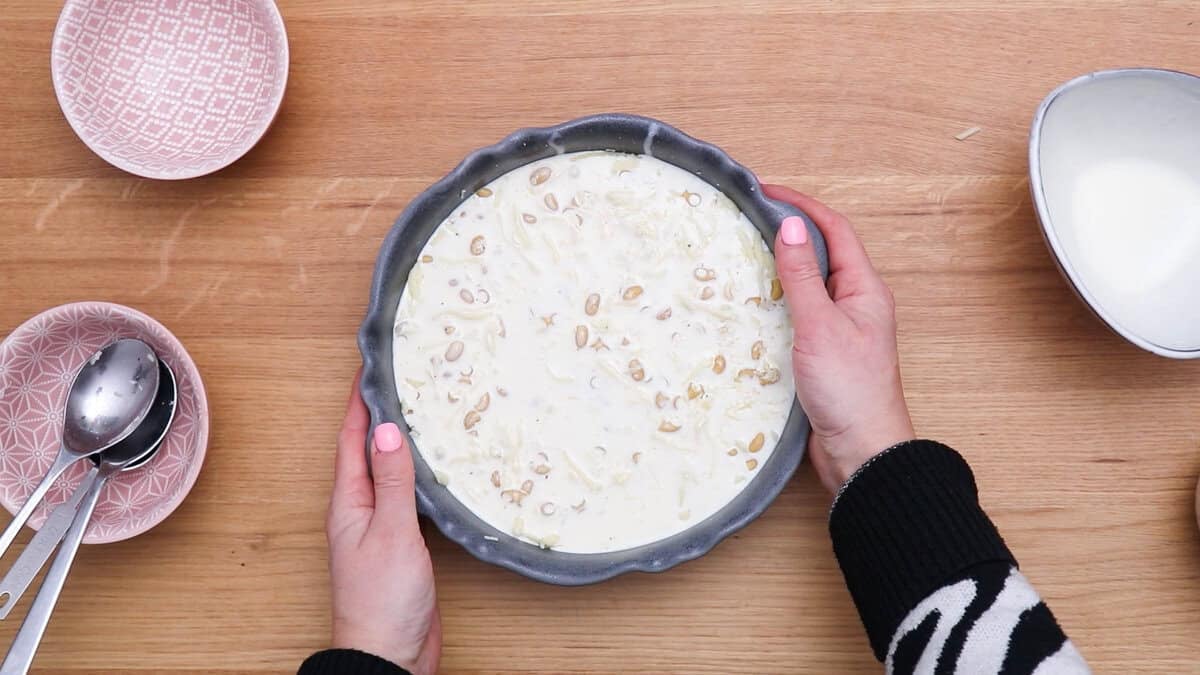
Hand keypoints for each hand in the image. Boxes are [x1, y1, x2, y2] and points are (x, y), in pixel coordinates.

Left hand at [326, 372, 440, 673]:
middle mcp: (359, 510)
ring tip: (421, 409)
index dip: (359, 401)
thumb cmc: (381, 601)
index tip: (370, 364)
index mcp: (348, 503)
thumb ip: (392, 482)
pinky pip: (407, 496)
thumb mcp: (391, 533)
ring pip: (388, 471)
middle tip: (401, 377)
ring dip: (400, 441)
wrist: (388, 656)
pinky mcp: (401, 545)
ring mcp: (380, 528)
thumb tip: (387, 430)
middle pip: (366, 450)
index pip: (350, 439)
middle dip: (379, 413)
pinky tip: (437, 468)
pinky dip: (419, 474)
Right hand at [764, 185, 915, 494]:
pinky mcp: (826, 352)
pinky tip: (756, 304)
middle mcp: (857, 303)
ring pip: (811, 283)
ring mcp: (842, 329)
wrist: (863, 451)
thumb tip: (791, 226)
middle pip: (824, 251)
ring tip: (746, 252)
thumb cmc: (849, 390)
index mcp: (865, 289)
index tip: (766, 191)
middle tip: (750, 218)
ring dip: (783, 264)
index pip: (835, 230)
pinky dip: (780, 299)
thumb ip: (803, 276)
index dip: (802, 206)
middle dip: (790, 229)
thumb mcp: (820, 326)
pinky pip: (802, 312)